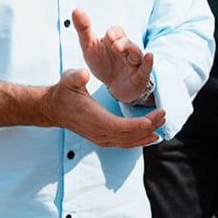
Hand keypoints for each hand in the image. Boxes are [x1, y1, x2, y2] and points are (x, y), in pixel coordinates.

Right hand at [44, 68, 165, 147]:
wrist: (53, 108)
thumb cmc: (64, 92)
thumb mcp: (69, 80)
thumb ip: (76, 77)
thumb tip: (84, 74)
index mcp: (95, 119)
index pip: (121, 127)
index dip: (139, 124)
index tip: (154, 117)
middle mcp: (100, 133)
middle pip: (129, 135)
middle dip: (149, 126)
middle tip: (164, 115)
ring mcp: (101, 138)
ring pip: (128, 142)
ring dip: (146, 135)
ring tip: (162, 125)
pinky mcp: (103, 139)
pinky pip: (124, 143)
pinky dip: (139, 140)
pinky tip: (150, 135)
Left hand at [71, 9, 154, 104]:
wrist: (114, 86)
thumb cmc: (103, 63)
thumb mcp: (90, 47)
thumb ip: (83, 29)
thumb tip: (75, 10)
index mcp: (114, 40)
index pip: (116, 32)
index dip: (113, 34)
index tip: (108, 36)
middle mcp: (127, 49)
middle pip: (127, 42)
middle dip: (122, 43)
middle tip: (115, 46)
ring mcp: (135, 61)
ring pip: (137, 53)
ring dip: (132, 51)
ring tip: (127, 51)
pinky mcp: (141, 75)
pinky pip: (146, 67)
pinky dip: (148, 62)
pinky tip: (150, 56)